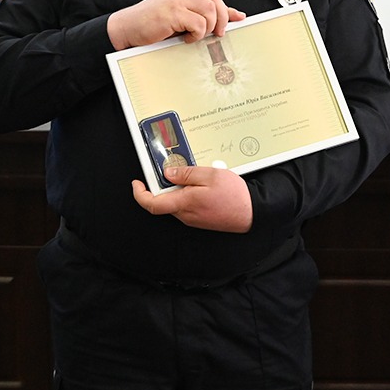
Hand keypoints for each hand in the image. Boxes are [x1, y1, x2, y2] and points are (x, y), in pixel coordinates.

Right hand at [108, 0, 244, 48]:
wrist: (123, 29)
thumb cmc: (147, 27)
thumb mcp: (175, 20)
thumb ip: (195, 17)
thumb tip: (220, 22)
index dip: (226, 8)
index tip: (237, 19)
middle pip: (214, 0)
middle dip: (221, 19)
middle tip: (216, 34)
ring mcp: (175, 2)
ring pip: (209, 10)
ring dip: (207, 28)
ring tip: (195, 36)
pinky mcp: (171, 13)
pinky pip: (197, 22)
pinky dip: (196, 34)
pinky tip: (185, 39)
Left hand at [131, 164, 252, 232]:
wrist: (251, 213)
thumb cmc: (234, 197)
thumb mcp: (210, 175)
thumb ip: (187, 174)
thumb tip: (169, 173)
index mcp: (184, 203)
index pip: (152, 203)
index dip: (140, 194)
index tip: (137, 184)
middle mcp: (185, 214)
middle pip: (164, 200)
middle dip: (166, 184)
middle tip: (175, 169)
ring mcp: (193, 218)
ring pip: (176, 202)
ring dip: (180, 188)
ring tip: (198, 176)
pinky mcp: (200, 219)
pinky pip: (188, 205)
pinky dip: (189, 194)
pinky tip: (203, 186)